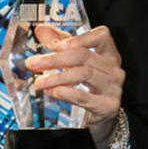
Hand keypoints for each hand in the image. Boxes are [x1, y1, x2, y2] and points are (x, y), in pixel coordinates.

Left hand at [25, 25, 124, 148]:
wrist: (99, 118)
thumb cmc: (88, 87)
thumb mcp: (75, 63)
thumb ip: (60, 44)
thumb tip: (41, 30)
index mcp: (108, 54)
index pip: (101, 36)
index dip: (79, 38)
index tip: (57, 46)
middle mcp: (113, 68)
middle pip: (84, 56)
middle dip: (55, 59)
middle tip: (34, 64)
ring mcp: (113, 88)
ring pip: (83, 74)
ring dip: (57, 77)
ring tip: (40, 82)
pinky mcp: (108, 106)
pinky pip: (85, 97)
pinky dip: (67, 93)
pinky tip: (54, 92)